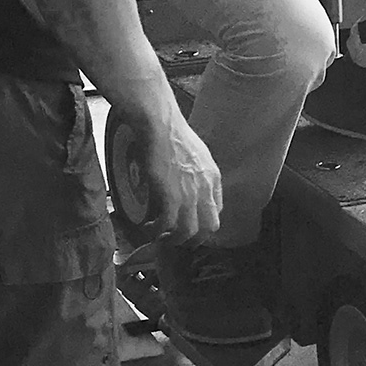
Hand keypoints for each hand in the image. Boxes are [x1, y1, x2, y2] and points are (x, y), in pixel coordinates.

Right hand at [134, 106, 222, 240]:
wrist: (161, 126)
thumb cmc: (173, 134)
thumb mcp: (197, 155)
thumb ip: (198, 173)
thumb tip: (188, 183)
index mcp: (214, 179)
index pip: (217, 211)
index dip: (203, 223)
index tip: (190, 226)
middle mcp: (206, 190)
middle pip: (208, 227)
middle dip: (193, 239)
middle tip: (177, 240)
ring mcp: (189, 195)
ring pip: (188, 231)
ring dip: (173, 239)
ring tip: (160, 237)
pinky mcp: (170, 196)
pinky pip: (167, 225)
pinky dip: (157, 231)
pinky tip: (149, 229)